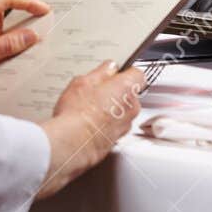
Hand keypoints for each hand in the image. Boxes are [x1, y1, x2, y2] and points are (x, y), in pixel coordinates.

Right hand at [35, 62, 144, 199]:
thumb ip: (100, 72)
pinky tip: (89, 122)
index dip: (125, 73)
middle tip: (95, 91)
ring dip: (111, 109)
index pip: (138, 74)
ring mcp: (126, 125)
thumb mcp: (83, 82)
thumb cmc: (78, 113)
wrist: (74, 142)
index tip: (113, 73)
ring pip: (122, 112)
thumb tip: (108, 68)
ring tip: (89, 108)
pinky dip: (105, 124)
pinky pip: (114, 126)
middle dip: (115, 92)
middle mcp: (132, 107)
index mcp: (127, 87)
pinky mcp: (117, 139)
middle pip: (129, 94)